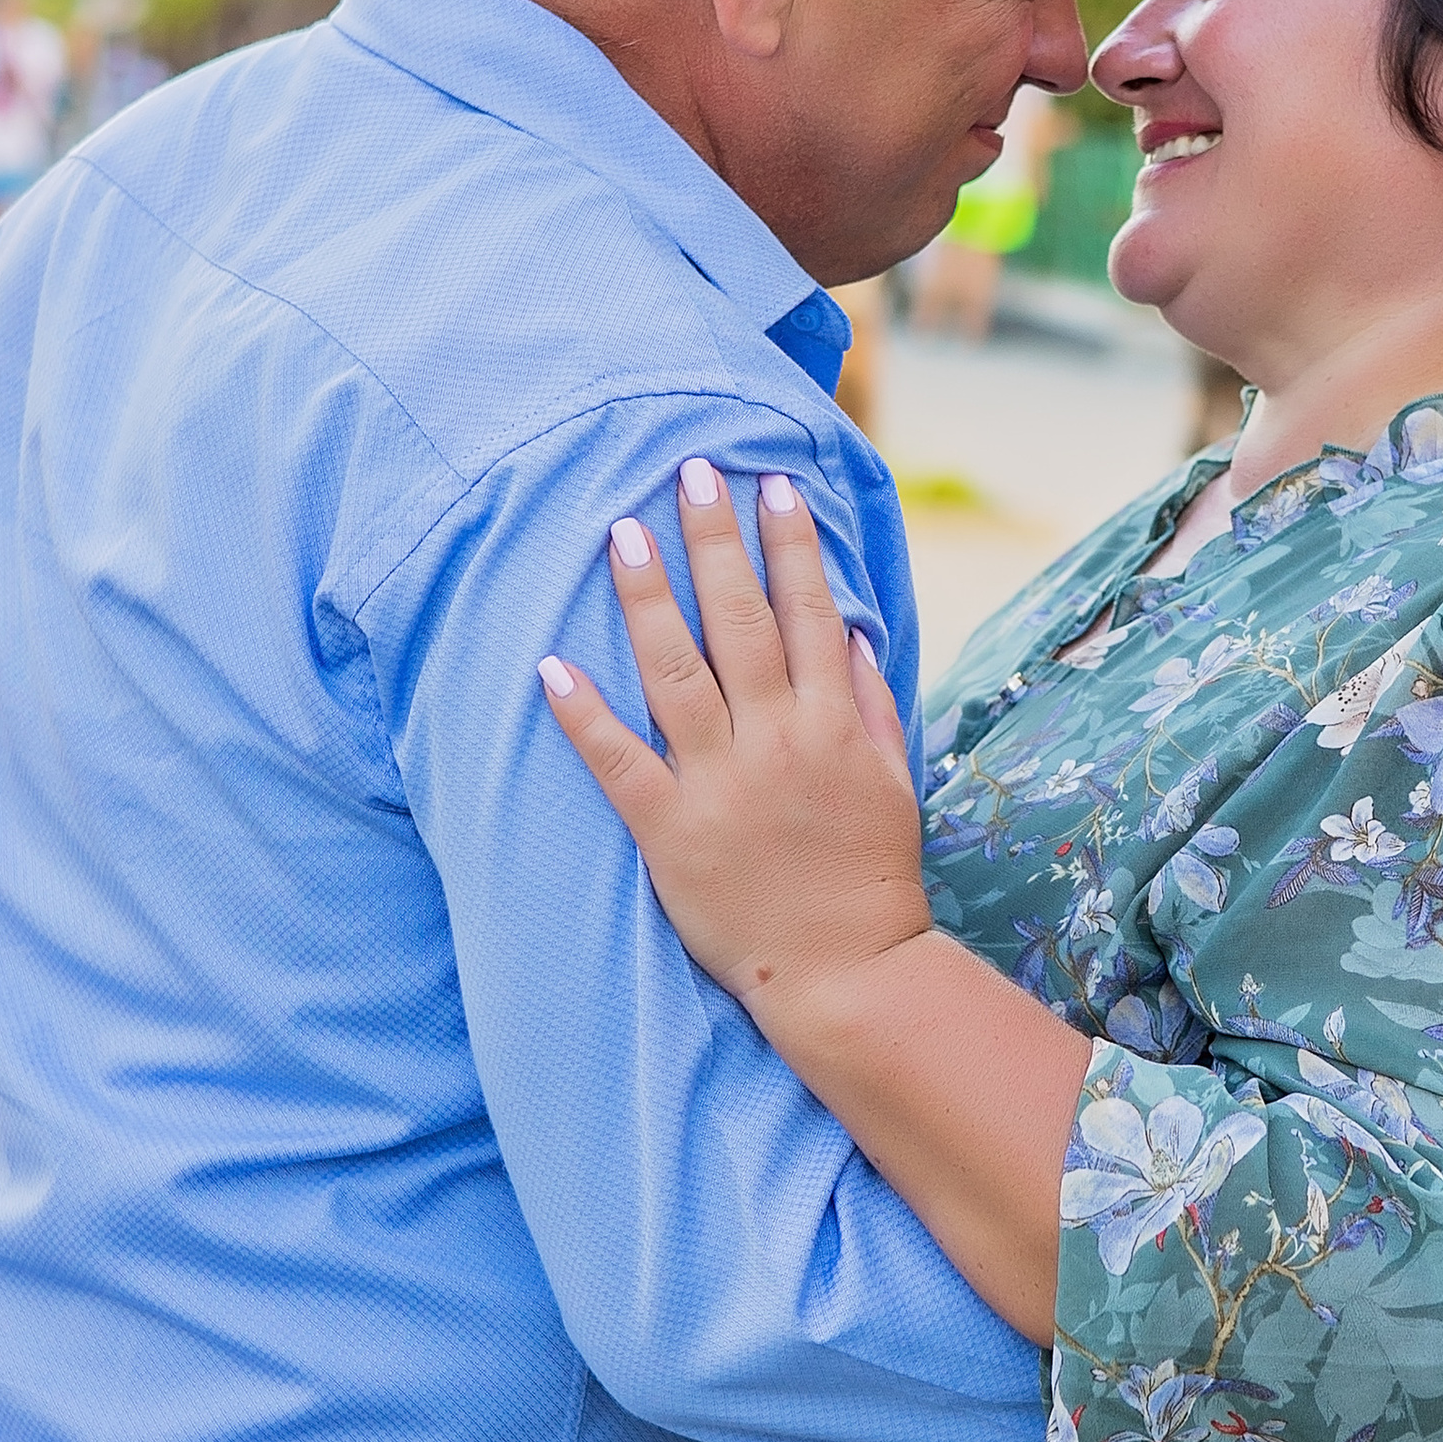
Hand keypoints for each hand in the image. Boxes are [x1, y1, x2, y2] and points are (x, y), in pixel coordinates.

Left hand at [536, 459, 929, 1028]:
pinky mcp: (670, 831)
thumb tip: (851, 633)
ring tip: (623, 532)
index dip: (791, 545)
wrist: (847, 971)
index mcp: (834, 724)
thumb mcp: (893, 781)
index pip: (809, 613)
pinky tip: (550, 665)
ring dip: (648, 598)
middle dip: (716, 540)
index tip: (772, 487)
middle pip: (740, 620)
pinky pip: (618, 762)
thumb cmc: (871, 876)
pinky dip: (583, 714)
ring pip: (676, 671)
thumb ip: (873, 704)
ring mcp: (719, 783)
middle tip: (692, 470)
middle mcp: (777, 740)